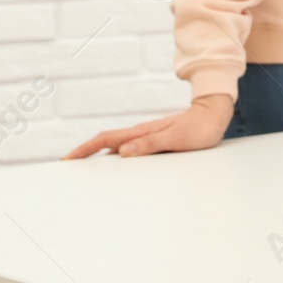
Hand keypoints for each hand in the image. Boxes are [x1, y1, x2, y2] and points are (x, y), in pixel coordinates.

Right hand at [62, 94, 234, 158]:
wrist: (215, 113)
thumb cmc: (199, 128)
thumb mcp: (176, 140)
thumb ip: (150, 145)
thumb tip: (122, 151)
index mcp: (142, 132)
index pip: (106, 139)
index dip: (85, 149)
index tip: (67, 159)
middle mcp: (141, 132)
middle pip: (106, 142)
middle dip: (85, 153)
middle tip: (68, 166)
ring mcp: (148, 135)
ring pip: (117, 145)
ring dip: (99, 154)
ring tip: (85, 169)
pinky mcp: (156, 139)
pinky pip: (130, 147)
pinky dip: (116, 155)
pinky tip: (117, 164)